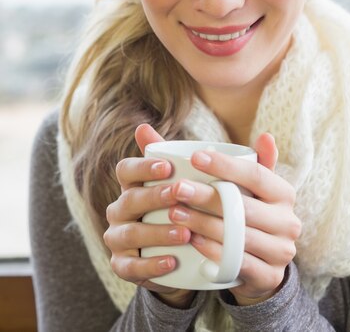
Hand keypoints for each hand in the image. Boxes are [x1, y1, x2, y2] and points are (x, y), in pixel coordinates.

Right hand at [103, 124, 194, 307]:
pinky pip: (131, 267)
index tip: (168, 166)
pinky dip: (152, 265)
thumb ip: (172, 158)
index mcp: (131, 186)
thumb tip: (161, 131)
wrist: (179, 258)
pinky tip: (173, 262)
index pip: (126, 170)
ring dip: (158, 233)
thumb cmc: (179, 210)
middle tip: (180, 195)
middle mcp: (118, 210)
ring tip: (185, 233)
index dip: (144, 167)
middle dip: (155, 197)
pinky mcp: (121, 266)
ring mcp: (117, 239)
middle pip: (129, 199)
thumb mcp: (180, 184)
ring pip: (130, 234)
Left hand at [167, 133, 301, 305]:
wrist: (260, 266)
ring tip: (175, 213)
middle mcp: (288, 221)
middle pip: (243, 205)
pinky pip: (237, 262)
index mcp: (283, 193)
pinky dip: (212, 251)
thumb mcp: (246, 187)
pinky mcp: (269, 276)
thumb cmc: (246, 214)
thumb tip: (264, 133)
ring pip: (237, 234)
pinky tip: (191, 240)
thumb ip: (242, 161)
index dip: (225, 165)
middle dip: (206, 196)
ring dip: (202, 223)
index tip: (195, 157)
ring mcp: (282, 251)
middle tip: (176, 189)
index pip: (255, 174)